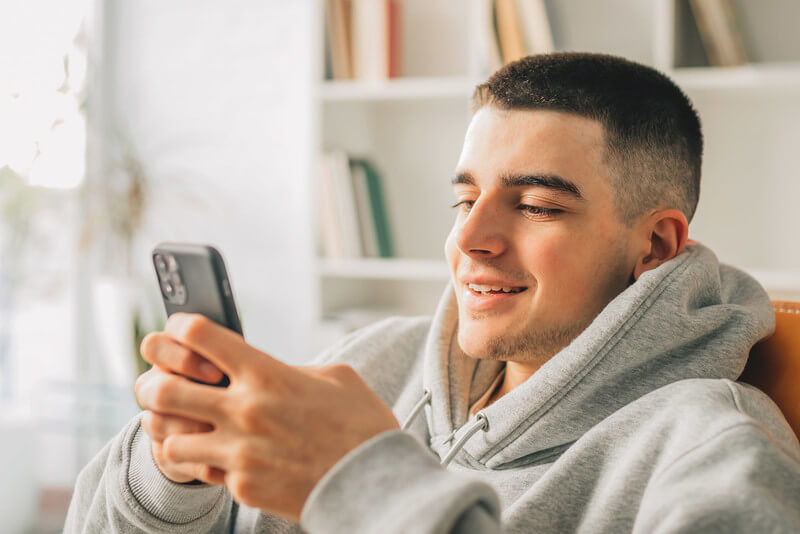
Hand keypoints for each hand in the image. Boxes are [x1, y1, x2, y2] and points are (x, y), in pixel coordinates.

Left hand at [134, 313, 399, 521]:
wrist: (376, 484)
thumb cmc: (361, 425)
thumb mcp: (335, 378)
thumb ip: (293, 369)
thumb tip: (271, 369)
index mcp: (267, 374)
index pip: (200, 335)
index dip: (181, 327)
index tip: (182, 332)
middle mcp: (246, 410)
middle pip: (165, 389)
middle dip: (153, 385)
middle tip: (161, 386)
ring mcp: (240, 453)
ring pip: (170, 439)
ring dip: (176, 431)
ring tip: (189, 429)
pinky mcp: (243, 487)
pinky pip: (202, 473)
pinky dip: (207, 464)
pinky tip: (223, 458)